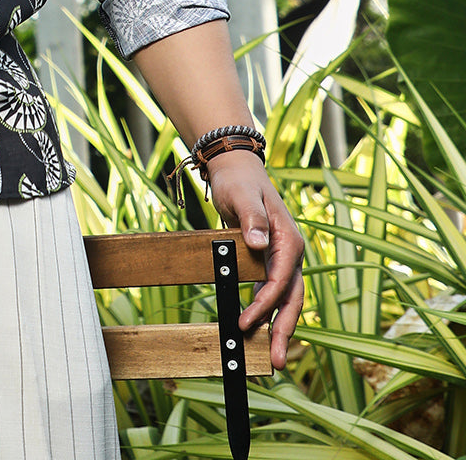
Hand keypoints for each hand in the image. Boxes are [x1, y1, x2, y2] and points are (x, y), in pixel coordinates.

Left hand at [206, 149, 303, 369]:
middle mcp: (290, 252)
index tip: (246, 322)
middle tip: (275, 362)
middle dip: (284, 330)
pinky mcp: (269, 261)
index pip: (280, 280)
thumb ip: (251, 219)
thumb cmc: (239, 180)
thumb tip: (258, 244)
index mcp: (289, 239)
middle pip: (292, 297)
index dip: (265, 304)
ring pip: (286, 299)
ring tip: (271, 357)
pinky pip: (272, 292)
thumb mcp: (242, 196)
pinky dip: (268, 311)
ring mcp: (282, 258)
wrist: (236, 168)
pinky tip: (258, 329)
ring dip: (279, 326)